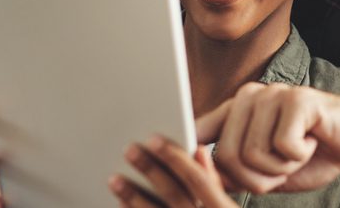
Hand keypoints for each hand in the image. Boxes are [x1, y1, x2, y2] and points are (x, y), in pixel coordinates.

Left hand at [108, 137, 236, 207]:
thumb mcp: (225, 207)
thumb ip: (213, 180)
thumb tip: (198, 150)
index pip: (197, 179)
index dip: (175, 157)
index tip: (154, 138)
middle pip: (173, 193)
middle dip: (150, 169)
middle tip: (130, 149)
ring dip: (132, 196)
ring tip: (114, 179)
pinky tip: (120, 205)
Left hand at [195, 83, 339, 193]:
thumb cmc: (316, 152)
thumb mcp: (269, 170)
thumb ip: (235, 172)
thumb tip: (199, 179)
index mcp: (237, 110)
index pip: (199, 131)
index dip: (189, 155)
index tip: (181, 166)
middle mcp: (249, 96)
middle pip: (225, 156)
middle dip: (255, 179)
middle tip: (283, 166)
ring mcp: (273, 94)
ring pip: (251, 154)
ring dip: (280, 168)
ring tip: (299, 151)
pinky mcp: (297, 100)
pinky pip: (282, 146)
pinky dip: (299, 156)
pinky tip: (312, 141)